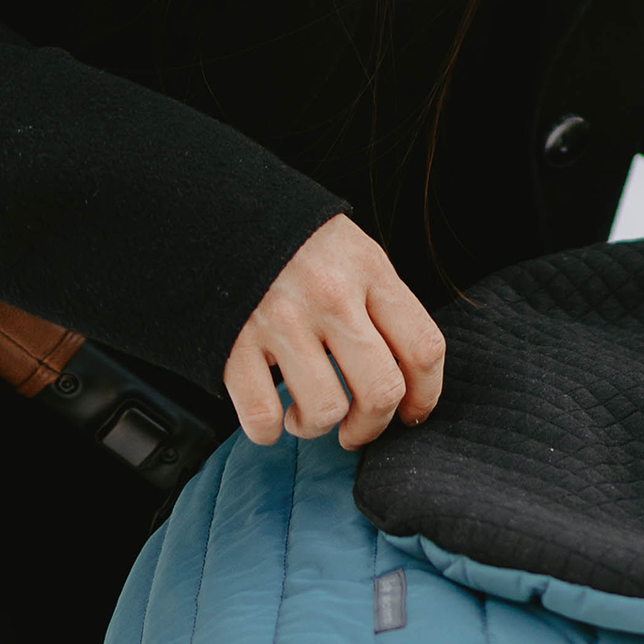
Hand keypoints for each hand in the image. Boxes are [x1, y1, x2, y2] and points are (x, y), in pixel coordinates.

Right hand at [223, 215, 445, 448]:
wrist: (218, 212)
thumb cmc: (296, 243)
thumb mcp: (355, 252)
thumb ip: (382, 303)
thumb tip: (408, 375)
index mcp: (370, 271)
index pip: (423, 348)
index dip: (425, 395)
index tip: (411, 413)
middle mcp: (331, 296)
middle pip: (381, 390)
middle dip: (372, 425)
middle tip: (358, 429)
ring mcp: (280, 320)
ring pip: (325, 410)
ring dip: (317, 427)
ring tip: (305, 413)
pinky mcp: (233, 342)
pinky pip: (262, 415)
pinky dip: (268, 430)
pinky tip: (271, 415)